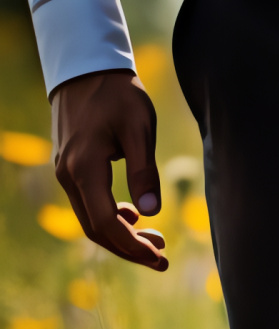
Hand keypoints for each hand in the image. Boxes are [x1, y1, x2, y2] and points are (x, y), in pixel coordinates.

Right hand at [50, 70, 167, 269]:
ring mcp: (66, 172)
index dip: (133, 247)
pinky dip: (111, 218)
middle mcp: (69, 175)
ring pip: (91, 219)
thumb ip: (144, 172)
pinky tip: (134, 215)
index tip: (160, 258)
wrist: (87, 70)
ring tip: (156, 241)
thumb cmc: (118, 96)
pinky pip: (88, 204)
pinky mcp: (71, 168)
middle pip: (96, 230)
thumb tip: (151, 212)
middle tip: (163, 259)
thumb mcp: (139, 130)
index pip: (107, 223)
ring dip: (122, 236)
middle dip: (129, 249)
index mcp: (85, 169)